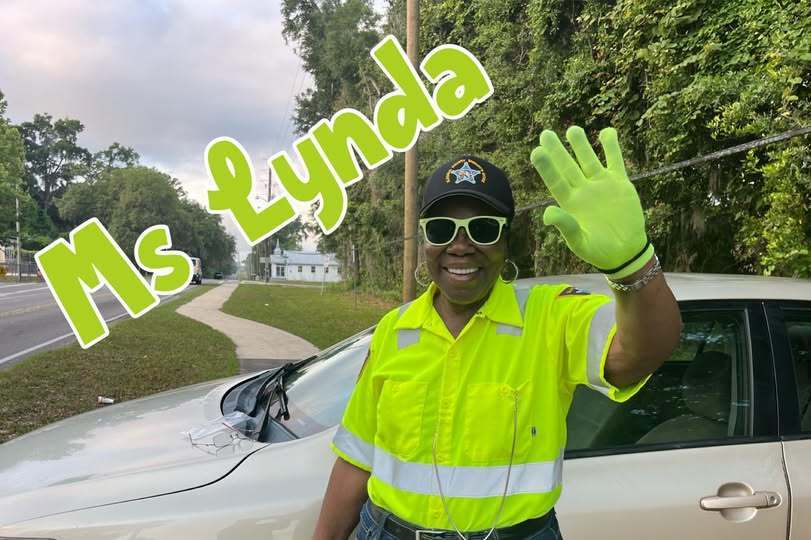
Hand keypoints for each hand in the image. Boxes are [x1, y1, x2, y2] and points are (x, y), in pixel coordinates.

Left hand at [530, 126, 652, 279]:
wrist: (625, 251)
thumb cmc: (599, 251)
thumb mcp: (580, 242)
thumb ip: (566, 226)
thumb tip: (547, 213)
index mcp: (570, 203)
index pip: (555, 181)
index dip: (546, 167)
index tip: (536, 151)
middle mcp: (582, 190)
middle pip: (567, 166)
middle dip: (557, 150)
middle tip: (545, 134)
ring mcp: (600, 184)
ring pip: (588, 159)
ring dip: (580, 144)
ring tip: (572, 130)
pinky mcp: (619, 183)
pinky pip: (614, 160)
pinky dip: (611, 146)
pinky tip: (607, 131)